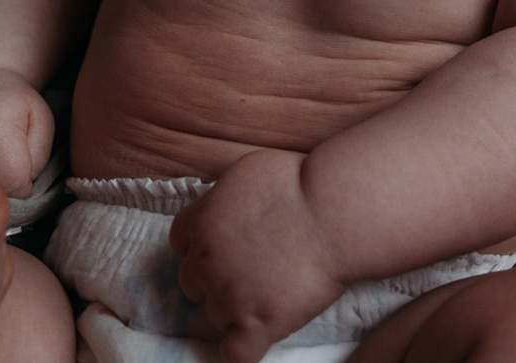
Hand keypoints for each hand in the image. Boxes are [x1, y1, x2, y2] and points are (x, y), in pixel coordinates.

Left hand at [170, 148, 346, 362]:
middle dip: (214, 279)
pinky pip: (234, 354)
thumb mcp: (247, 171)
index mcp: (202, 223)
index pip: (180, 242)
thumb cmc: (302, 182)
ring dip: (233, 311)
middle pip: (191, 282)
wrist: (334, 212)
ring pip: (213, 316)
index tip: (224, 247)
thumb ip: (223, 194)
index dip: (201, 246)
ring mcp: (228, 297)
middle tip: (249, 273)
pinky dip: (242, 350)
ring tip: (267, 297)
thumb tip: (223, 204)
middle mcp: (206, 261)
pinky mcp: (256, 325)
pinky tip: (259, 337)